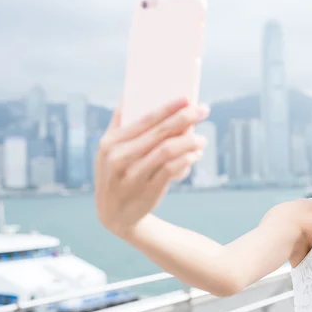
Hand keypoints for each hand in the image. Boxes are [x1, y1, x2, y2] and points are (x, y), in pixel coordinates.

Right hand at [95, 97, 208, 235]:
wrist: (114, 215)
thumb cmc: (116, 175)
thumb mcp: (107, 152)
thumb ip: (118, 125)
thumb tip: (128, 95)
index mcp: (111, 142)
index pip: (145, 119)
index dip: (168, 107)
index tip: (187, 98)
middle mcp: (119, 157)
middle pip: (159, 132)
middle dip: (184, 118)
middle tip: (204, 110)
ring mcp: (132, 175)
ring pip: (167, 150)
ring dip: (189, 141)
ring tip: (202, 138)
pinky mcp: (147, 190)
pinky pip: (170, 170)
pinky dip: (186, 160)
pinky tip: (195, 155)